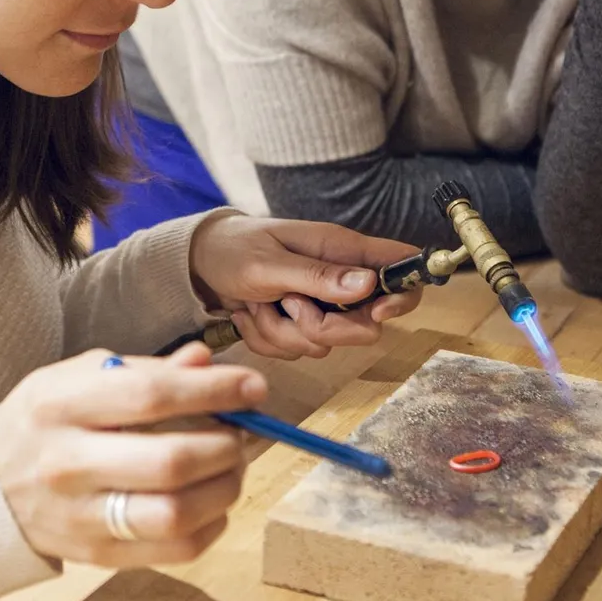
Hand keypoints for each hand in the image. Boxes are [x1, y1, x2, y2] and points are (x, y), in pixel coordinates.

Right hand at [0, 343, 257, 566]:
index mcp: (61, 405)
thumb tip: (205, 363)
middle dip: (225, 445)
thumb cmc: (45, 420)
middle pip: (169, 462)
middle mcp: (68, 463)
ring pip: (176, 515)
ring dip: (224, 489)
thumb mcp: (78, 377)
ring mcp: (81, 516)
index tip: (254, 388)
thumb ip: (144, 371)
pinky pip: (173, 550)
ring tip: (230, 467)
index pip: (151, 397)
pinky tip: (212, 503)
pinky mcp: (97, 556)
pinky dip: (211, 526)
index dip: (214, 391)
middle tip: (240, 433)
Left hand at [188, 214, 421, 360]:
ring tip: (258, 301)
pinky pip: (296, 351)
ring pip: (325, 344)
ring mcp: (320, 306)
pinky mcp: (299, 326)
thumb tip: (369, 284)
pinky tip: (249, 313)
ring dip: (283, 331)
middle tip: (288, 304)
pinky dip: (267, 338)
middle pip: (366, 326)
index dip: (403, 294)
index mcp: (341, 250)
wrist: (198, 265)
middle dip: (323, 327)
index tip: (380, 311)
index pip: (401, 267)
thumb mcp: (269, 262)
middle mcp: (338, 280)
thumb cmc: (233, 249)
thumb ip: (318, 276)